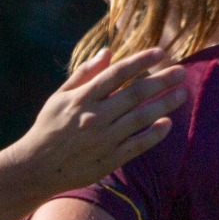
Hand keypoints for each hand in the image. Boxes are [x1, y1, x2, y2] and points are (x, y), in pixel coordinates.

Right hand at [9, 48, 187, 200]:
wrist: (36, 167)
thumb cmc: (48, 128)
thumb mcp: (59, 97)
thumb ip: (84, 74)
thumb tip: (108, 51)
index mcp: (81, 98)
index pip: (117, 74)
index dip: (141, 61)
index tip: (160, 52)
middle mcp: (94, 117)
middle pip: (135, 94)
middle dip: (161, 80)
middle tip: (182, 71)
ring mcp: (103, 139)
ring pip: (140, 117)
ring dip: (164, 104)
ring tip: (182, 93)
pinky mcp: (109, 159)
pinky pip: (137, 145)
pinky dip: (154, 134)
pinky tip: (168, 123)